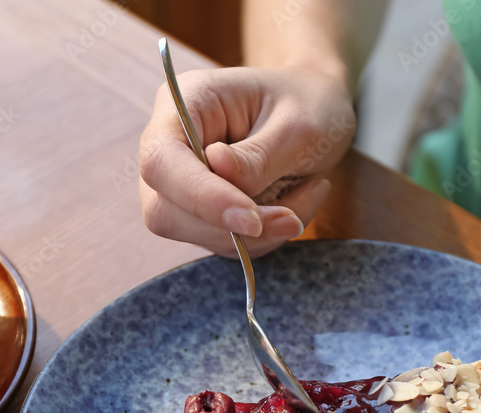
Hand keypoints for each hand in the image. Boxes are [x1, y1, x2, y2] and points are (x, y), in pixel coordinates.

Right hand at [139, 66, 354, 257]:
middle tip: (292, 218)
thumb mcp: (298, 125)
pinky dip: (265, 237)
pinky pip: (224, 242)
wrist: (319, 107)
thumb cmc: (309, 104)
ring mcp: (181, 182)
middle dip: (231, 226)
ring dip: (258, 234)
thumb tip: (219, 170)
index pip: (162, 160)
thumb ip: (257, 155)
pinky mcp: (201, 212)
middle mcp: (172, 143)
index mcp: (186, 102)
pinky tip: (296, 203)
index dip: (200, 196)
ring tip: (309, 193)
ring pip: (197, 233)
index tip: (251, 219)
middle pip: (167, 209)